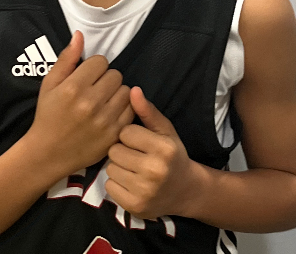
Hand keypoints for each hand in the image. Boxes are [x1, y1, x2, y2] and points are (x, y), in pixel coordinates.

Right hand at [24, 31, 133, 181]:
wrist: (48, 153)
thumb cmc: (48, 115)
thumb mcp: (50, 84)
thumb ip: (67, 58)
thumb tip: (79, 35)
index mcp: (73, 87)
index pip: (101, 61)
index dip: (94, 68)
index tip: (86, 78)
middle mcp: (90, 103)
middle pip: (115, 75)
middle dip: (106, 79)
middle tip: (94, 91)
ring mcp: (104, 120)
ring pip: (126, 91)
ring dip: (116, 93)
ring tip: (103, 102)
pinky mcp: (114, 134)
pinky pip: (131, 110)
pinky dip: (123, 109)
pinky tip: (109, 114)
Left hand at [105, 86, 196, 218]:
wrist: (186, 190)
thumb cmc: (173, 155)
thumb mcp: (165, 130)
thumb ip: (147, 111)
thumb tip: (132, 89)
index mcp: (163, 148)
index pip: (126, 132)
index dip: (130, 135)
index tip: (139, 141)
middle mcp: (154, 170)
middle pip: (115, 151)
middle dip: (122, 151)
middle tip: (134, 155)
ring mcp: (144, 191)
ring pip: (110, 168)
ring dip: (118, 167)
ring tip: (132, 168)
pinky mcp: (134, 206)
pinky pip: (109, 187)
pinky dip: (116, 184)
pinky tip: (130, 182)